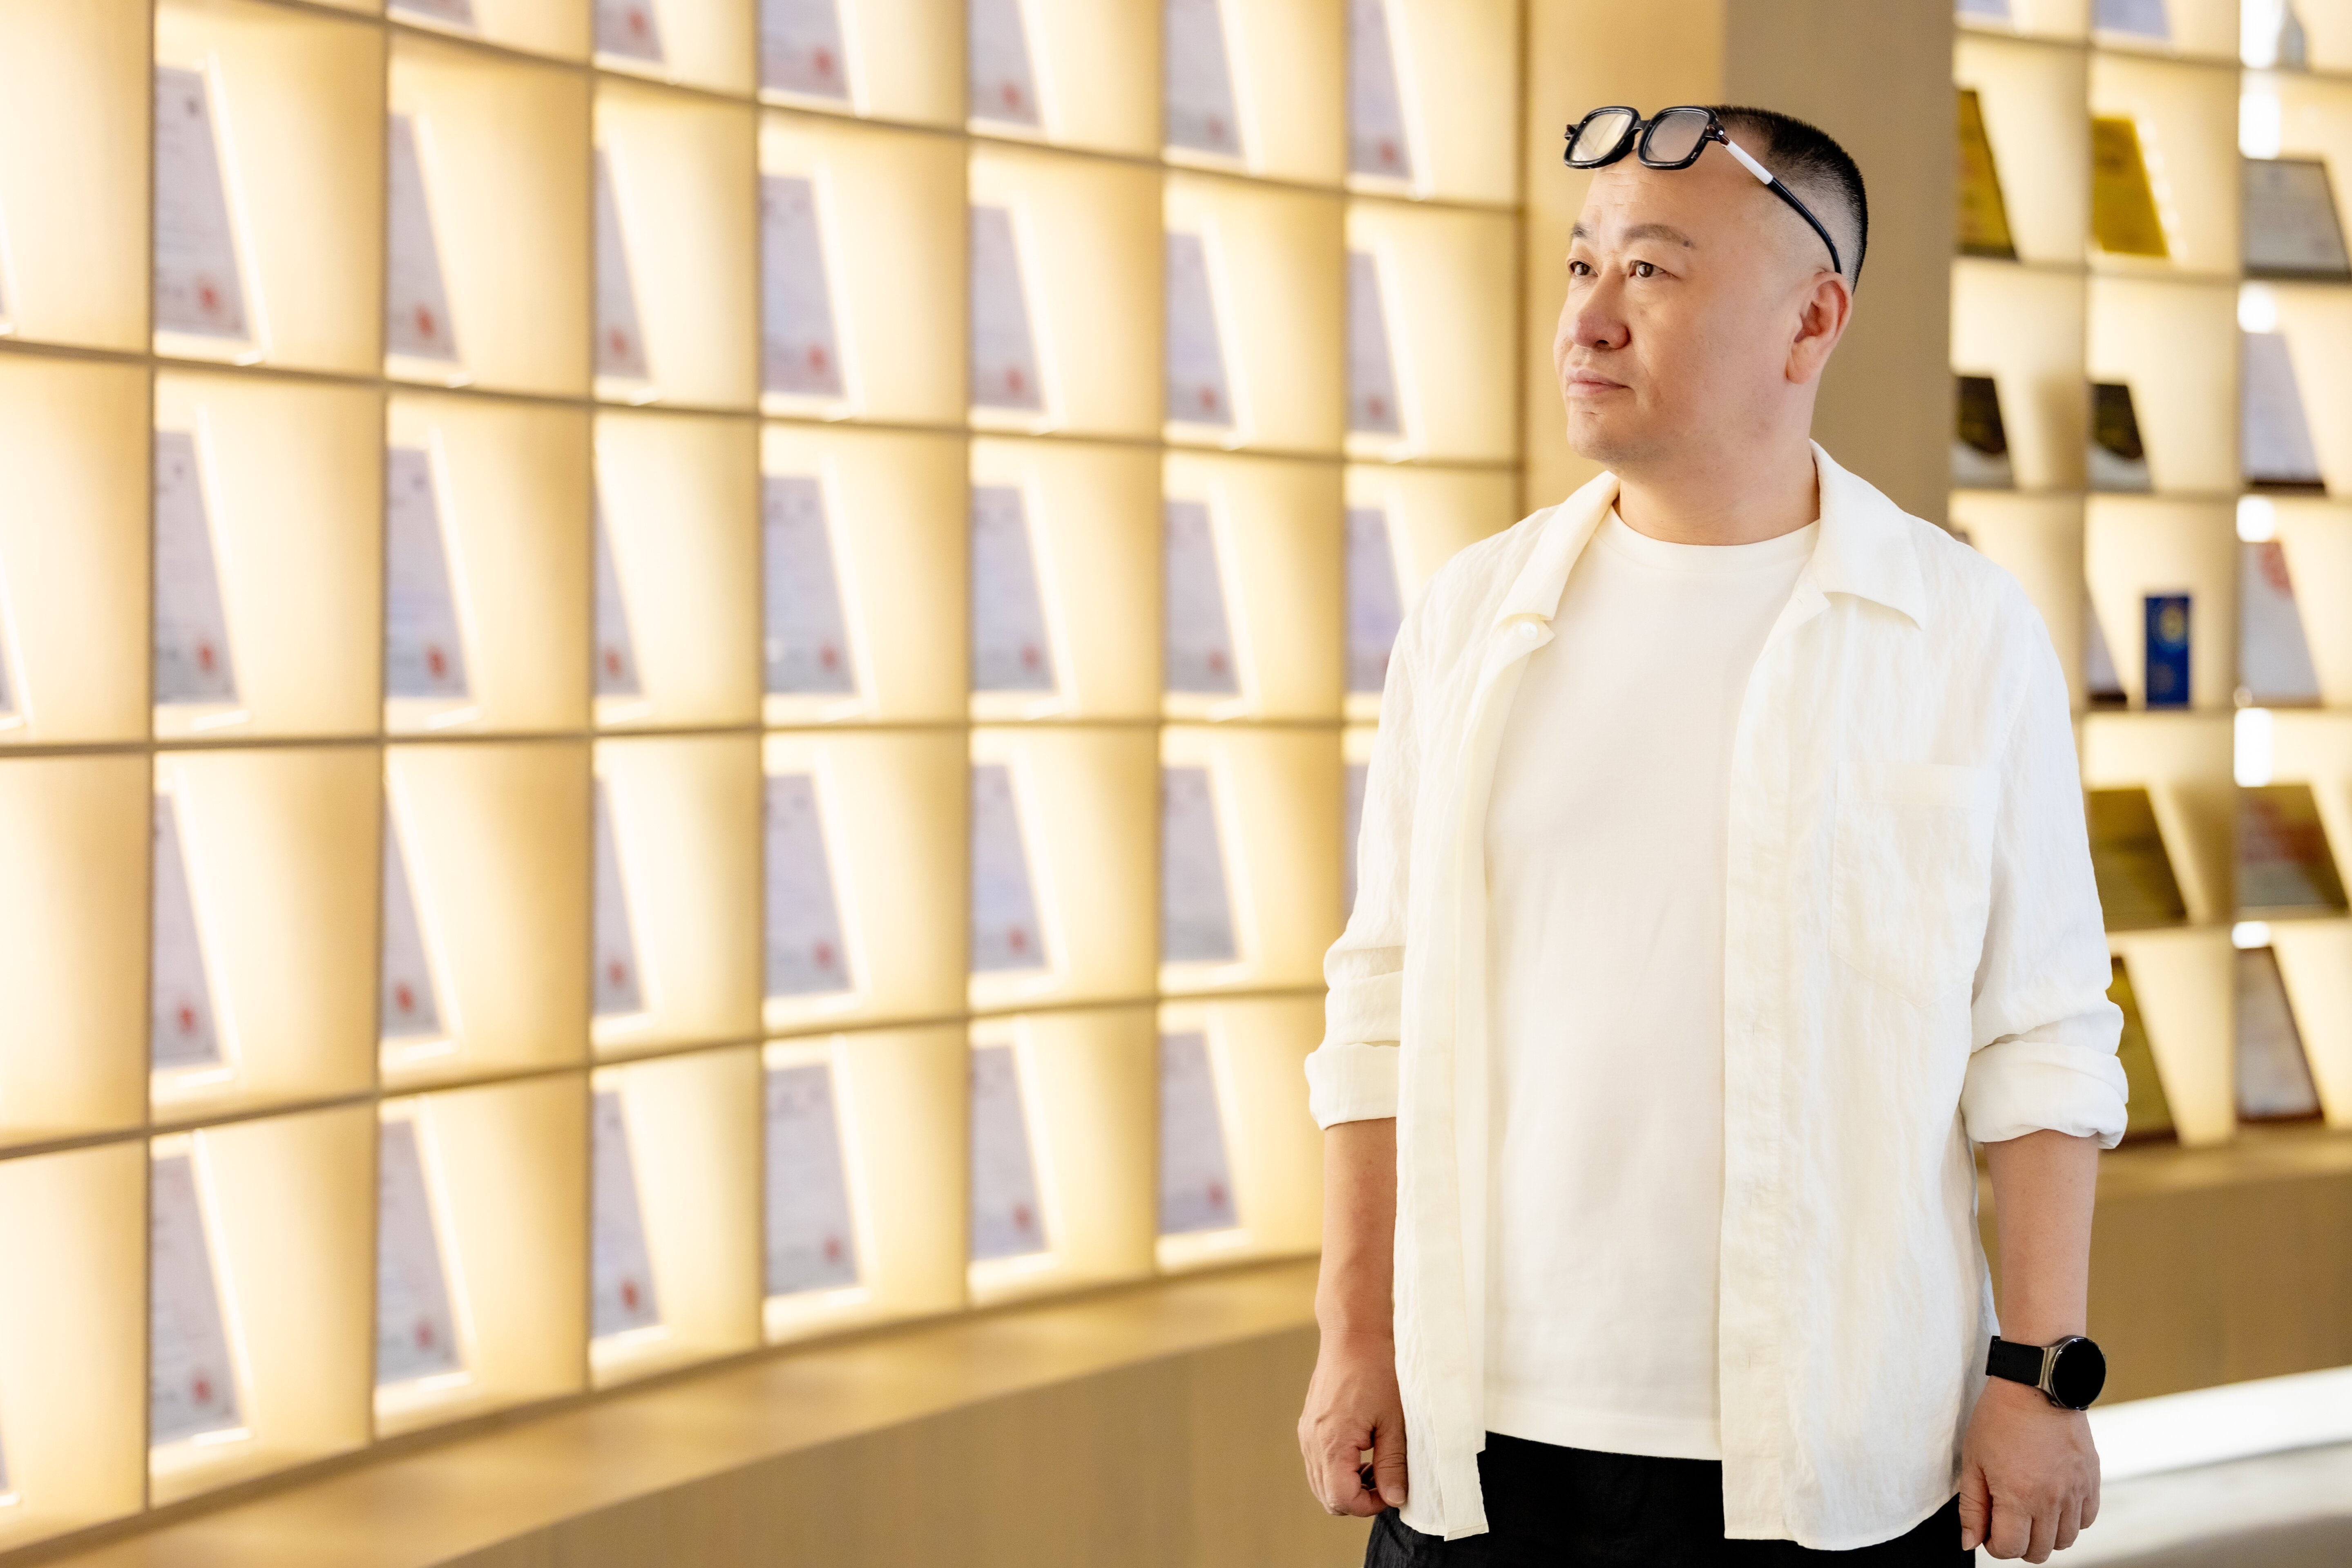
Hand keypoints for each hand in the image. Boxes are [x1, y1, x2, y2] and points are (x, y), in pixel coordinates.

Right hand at [1298, 1326, 1407, 1516]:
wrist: (1354, 1333)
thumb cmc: (1378, 1371)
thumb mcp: (1395, 1422)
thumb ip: (1392, 1465)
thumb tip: (1395, 1499)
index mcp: (1331, 1443)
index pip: (1341, 1500)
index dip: (1370, 1505)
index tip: (1392, 1488)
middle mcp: (1312, 1441)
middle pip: (1327, 1496)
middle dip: (1358, 1498)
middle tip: (1386, 1478)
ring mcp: (1307, 1432)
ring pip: (1320, 1481)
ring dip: (1347, 1483)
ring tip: (1376, 1462)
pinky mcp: (1309, 1423)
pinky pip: (1318, 1461)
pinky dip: (1338, 1467)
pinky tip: (1362, 1448)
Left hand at [1959, 1376, 2100, 1560]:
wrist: (2037, 1384)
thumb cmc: (1999, 1418)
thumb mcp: (1973, 1460)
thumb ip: (1972, 1506)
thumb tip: (1970, 1541)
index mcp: (2018, 1496)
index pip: (2010, 1548)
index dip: (1994, 1544)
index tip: (1988, 1527)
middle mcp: (2051, 1499)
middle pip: (2039, 1552)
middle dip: (2018, 1544)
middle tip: (2007, 1520)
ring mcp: (2076, 1491)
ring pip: (2066, 1541)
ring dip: (2046, 1535)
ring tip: (2030, 1510)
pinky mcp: (2092, 1480)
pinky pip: (2086, 1520)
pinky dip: (2071, 1520)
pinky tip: (2053, 1501)